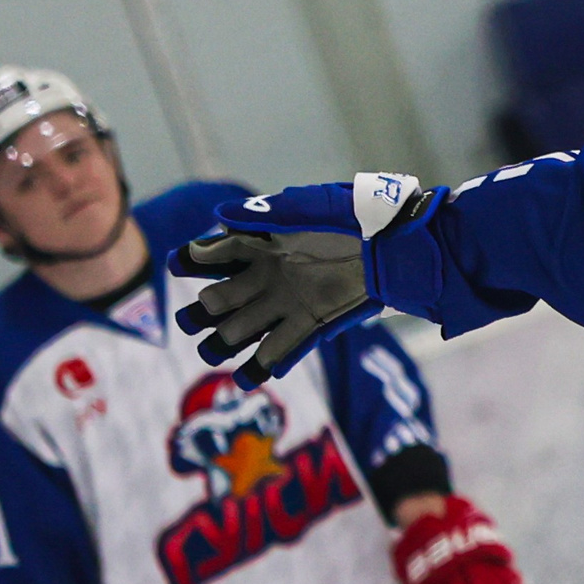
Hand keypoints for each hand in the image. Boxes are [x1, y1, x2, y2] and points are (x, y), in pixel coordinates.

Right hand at [173, 174, 434, 388]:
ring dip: (226, 342)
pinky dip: (268, 363)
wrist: (402, 244)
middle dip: (202, 312)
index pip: (217, 253)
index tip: (181, 262)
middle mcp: (270, 276)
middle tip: (190, 320)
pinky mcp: (316, 324)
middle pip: (223, 299)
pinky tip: (250, 377)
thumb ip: (268, 213)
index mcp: (264, 243)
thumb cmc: (359, 217)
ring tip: (212, 354)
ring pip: (247, 328)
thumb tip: (221, 216)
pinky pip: (285, 348)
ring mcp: (290, 302)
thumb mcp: (312, 206)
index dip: (195, 259)